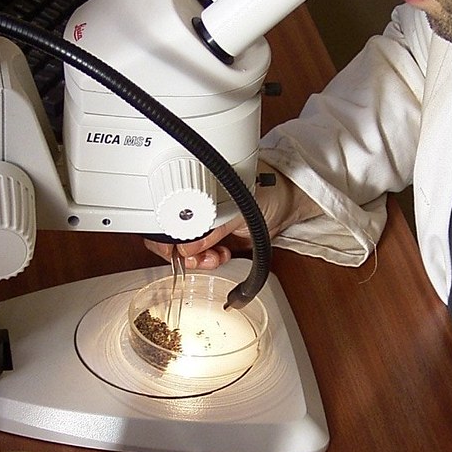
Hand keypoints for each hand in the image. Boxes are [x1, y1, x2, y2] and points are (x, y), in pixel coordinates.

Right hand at [143, 161, 320, 269]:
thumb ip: (213, 229)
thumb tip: (187, 247)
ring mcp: (205, 226)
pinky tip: (220, 256)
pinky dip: (208, 262)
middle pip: (169, 237)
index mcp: (192, 191)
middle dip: (178, 252)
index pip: (163, 216)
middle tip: (193, 257)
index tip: (171, 250)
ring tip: (213, 257)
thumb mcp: (236, 208)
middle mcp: (193, 209)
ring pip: (185, 251)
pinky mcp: (216, 241)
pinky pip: (203, 257)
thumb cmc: (267, 189)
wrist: (289, 201)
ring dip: (196, 260)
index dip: (162, 237)